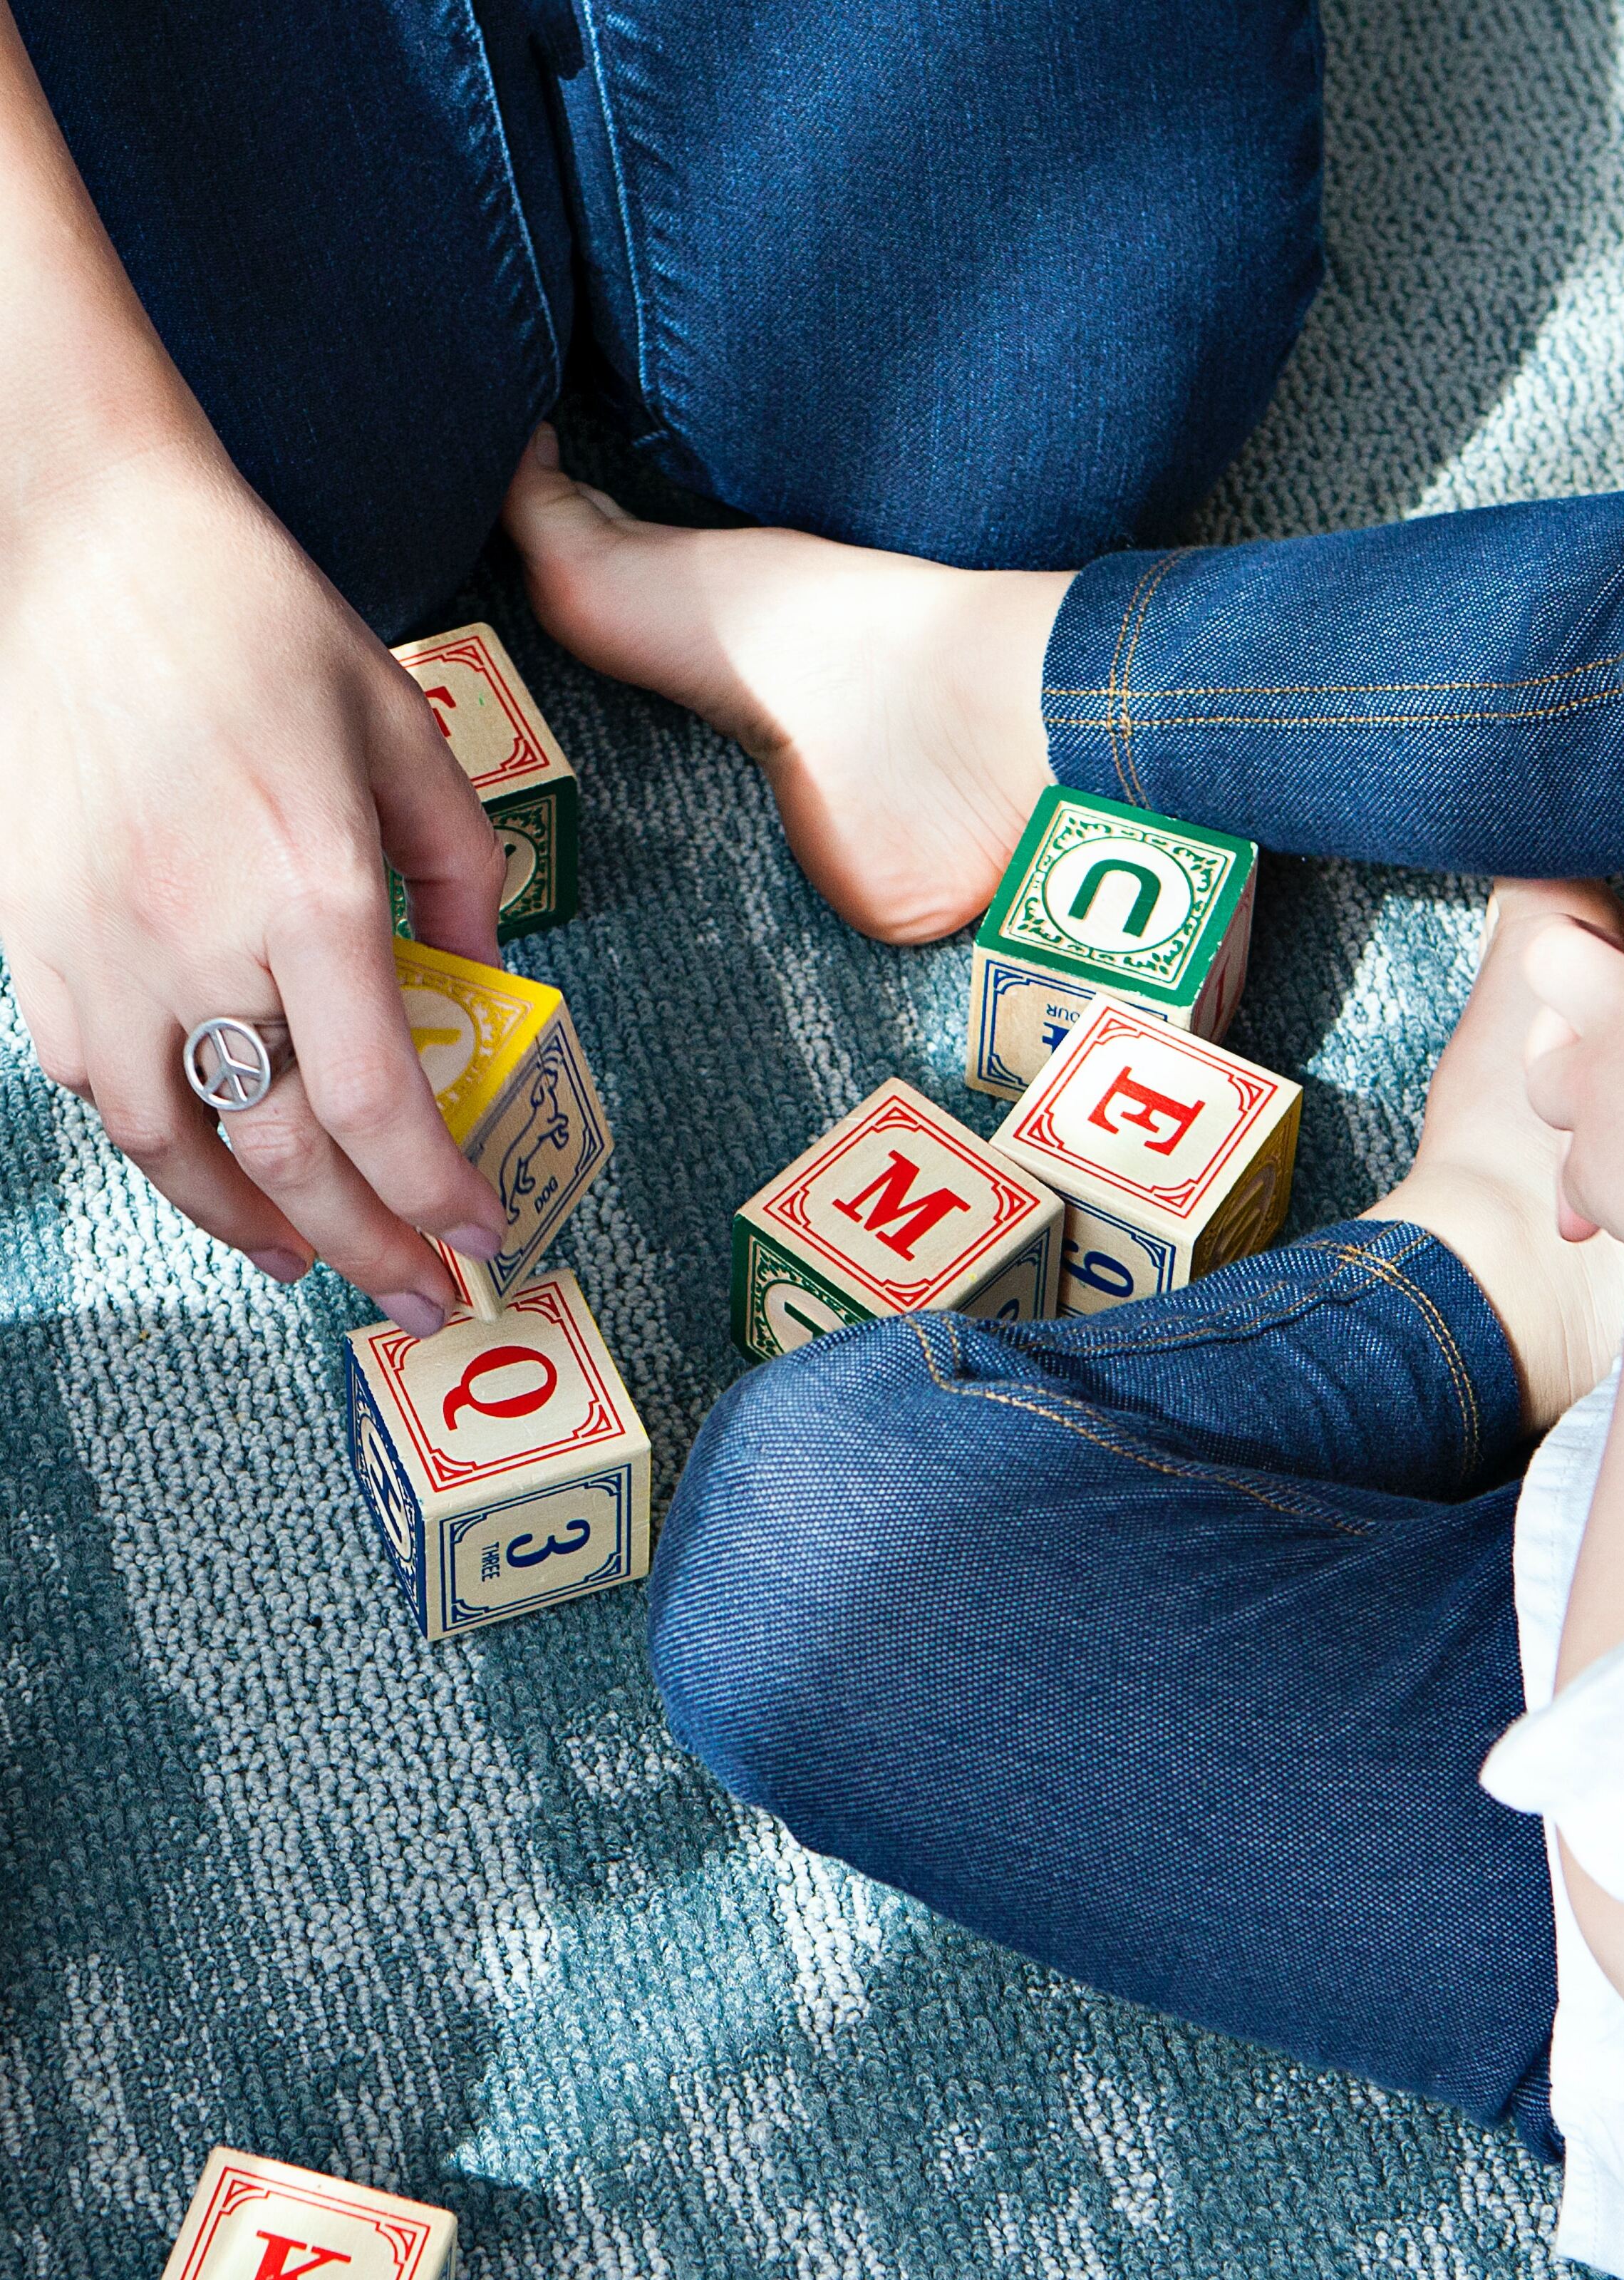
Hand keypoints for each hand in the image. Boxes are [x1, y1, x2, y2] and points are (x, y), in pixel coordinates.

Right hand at [0, 439, 507, 1329]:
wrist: (86, 543)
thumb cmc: (260, 629)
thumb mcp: (408, 737)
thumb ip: (462, 872)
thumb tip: (487, 980)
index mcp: (311, 891)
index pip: (381, 1104)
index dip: (434, 1196)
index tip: (480, 1241)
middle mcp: (199, 938)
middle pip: (287, 1151)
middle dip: (367, 1247)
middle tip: (417, 1300)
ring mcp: (98, 944)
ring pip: (174, 1144)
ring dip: (250, 1224)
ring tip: (310, 1257)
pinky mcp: (31, 934)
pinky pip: (97, 1081)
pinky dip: (159, 1143)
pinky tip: (208, 1161)